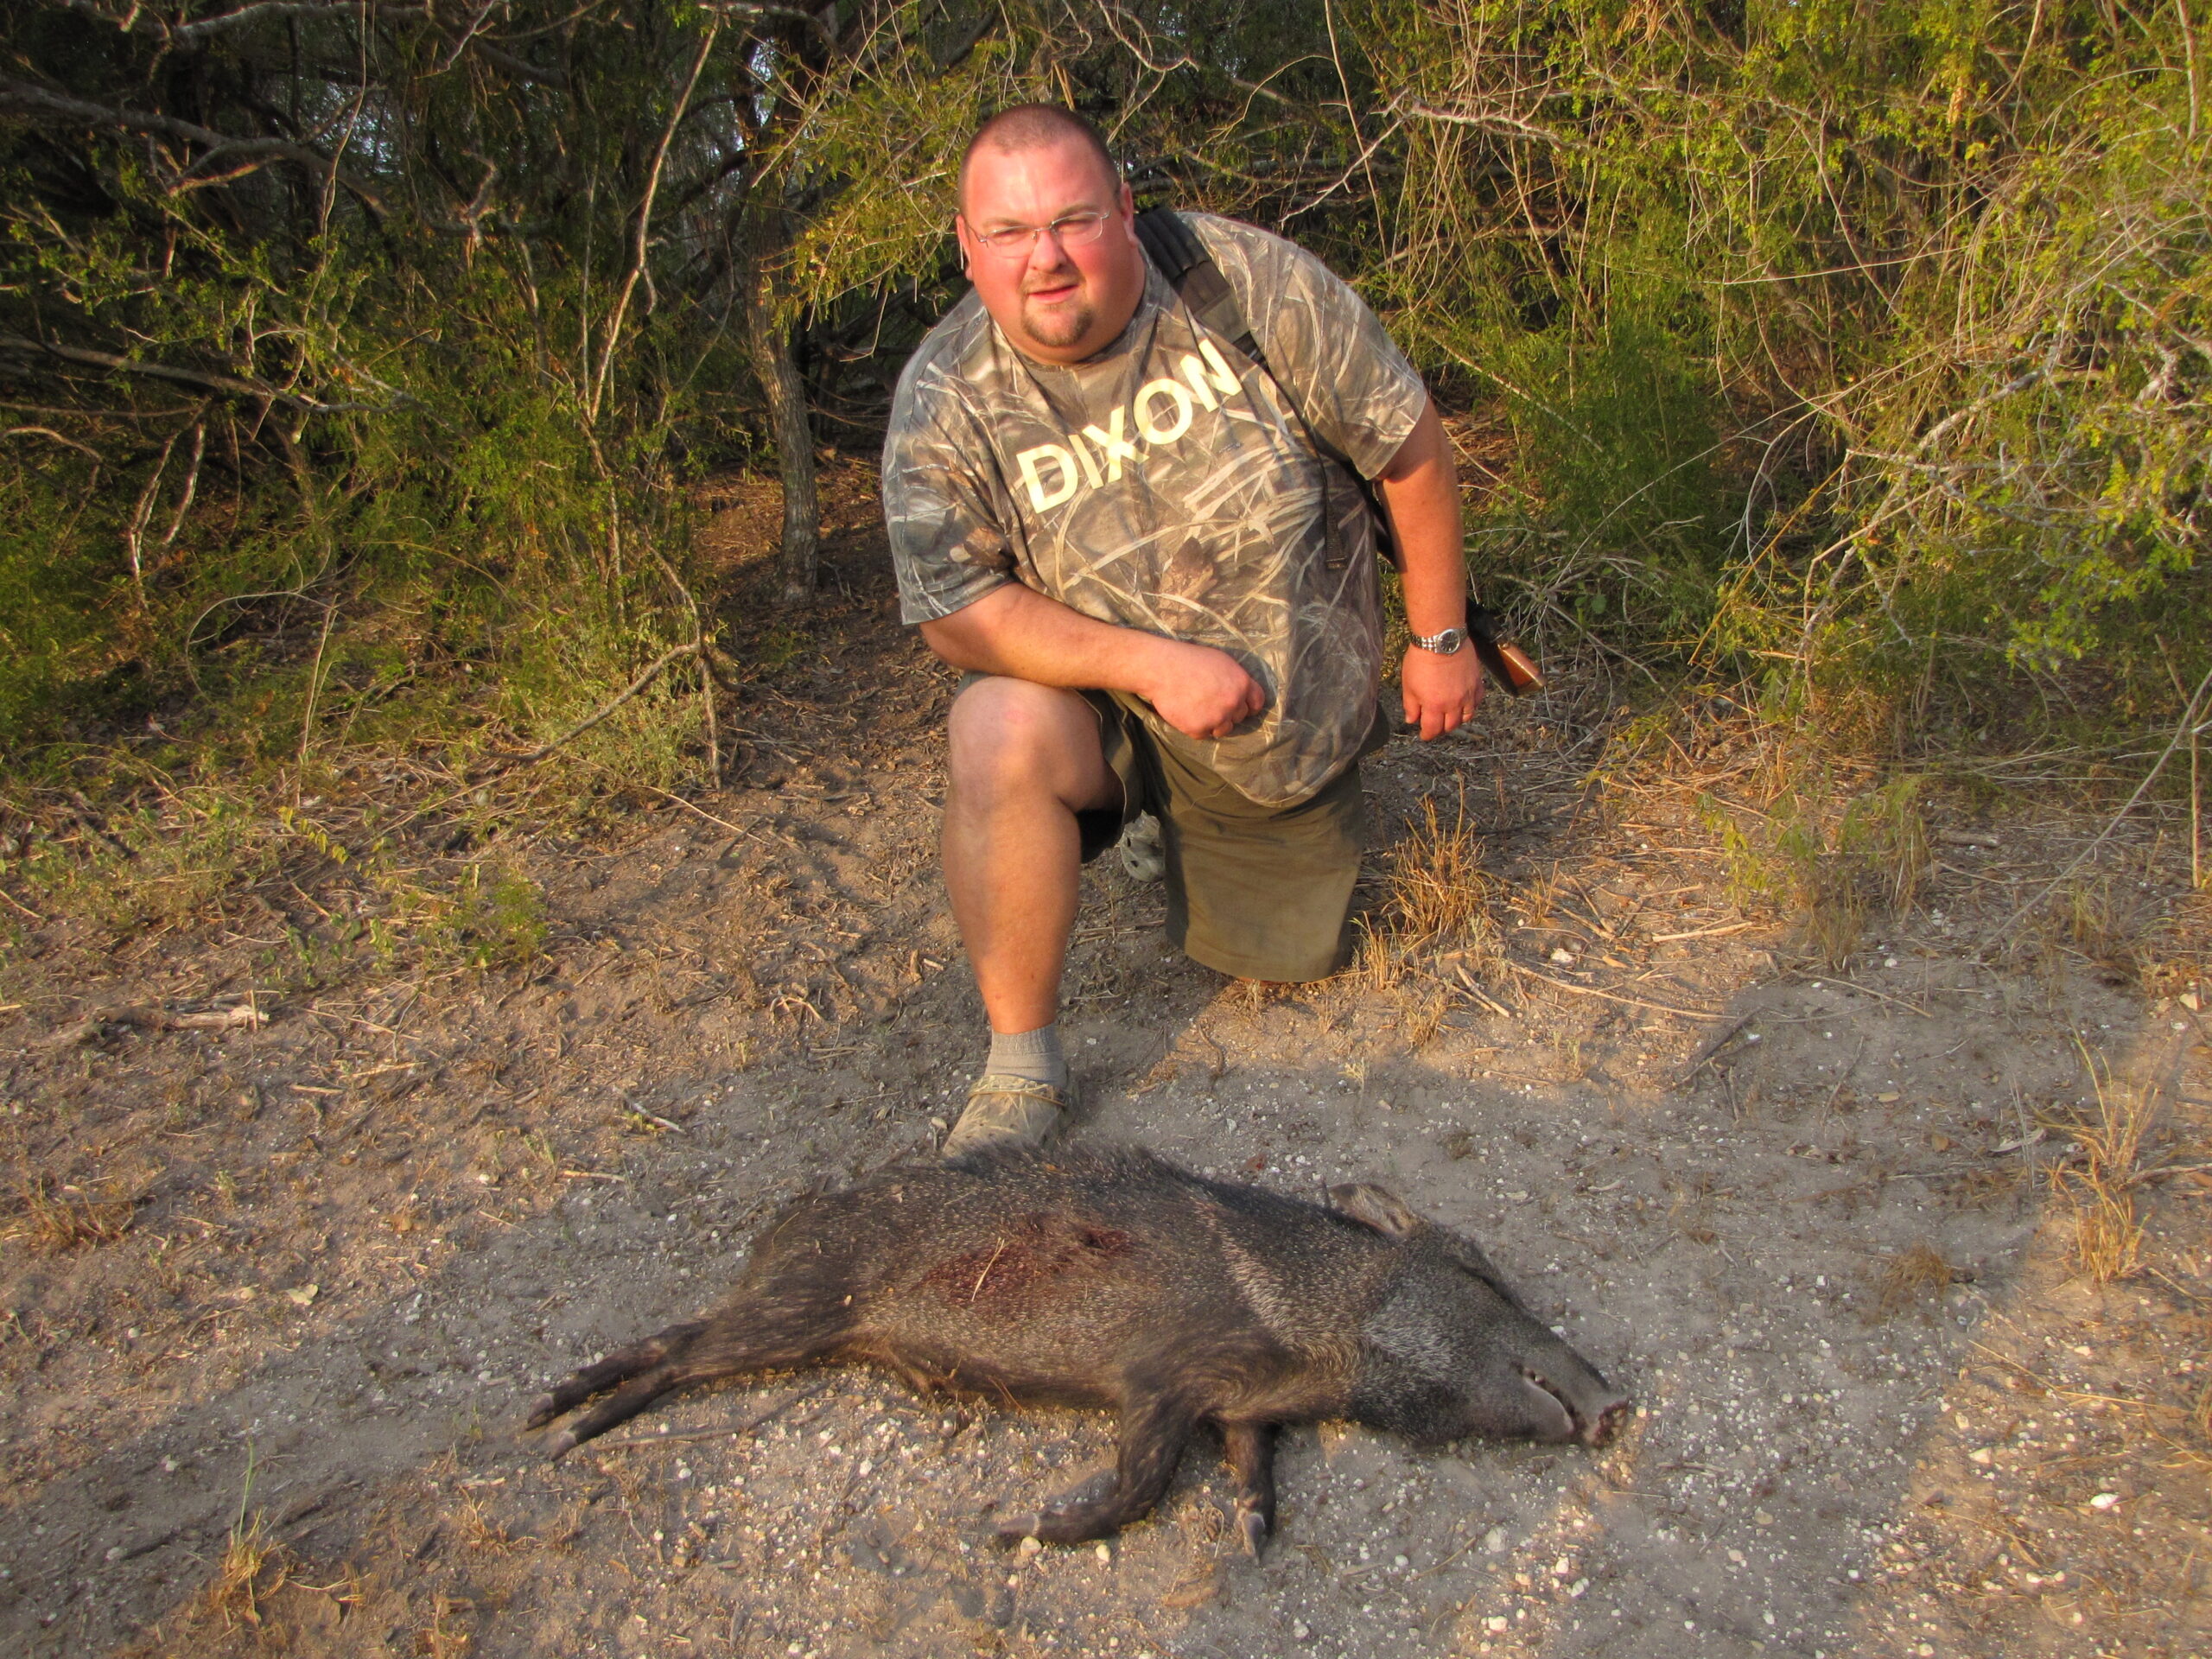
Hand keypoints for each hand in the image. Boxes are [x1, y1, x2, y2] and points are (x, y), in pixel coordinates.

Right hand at [1143, 640, 1265, 739]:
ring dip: (1213, 723)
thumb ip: (1235, 679)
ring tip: (1197, 708)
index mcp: (1242, 684)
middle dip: (1228, 712)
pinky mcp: (1199, 729)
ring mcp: (1217, 718)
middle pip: (1239, 717)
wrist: (1162, 669)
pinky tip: (1186, 712)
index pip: (1257, 703)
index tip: (1243, 708)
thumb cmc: (1189, 660)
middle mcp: (1233, 702)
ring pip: (1223, 729)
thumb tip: (1242, 694)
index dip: (1249, 706)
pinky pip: (1203, 734)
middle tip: (1210, 703)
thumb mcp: (1221, 662)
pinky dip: (1195, 727)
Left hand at [1401, 644, 1482, 739]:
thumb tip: (1411, 720)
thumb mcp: (1408, 684)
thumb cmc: (1421, 660)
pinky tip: (1465, 703)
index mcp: (1434, 706)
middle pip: (1451, 726)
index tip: (1424, 735)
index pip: (1432, 730)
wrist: (1441, 639)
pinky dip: (1471, 706)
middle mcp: (1453, 704)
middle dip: (1441, 729)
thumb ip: (1411, 705)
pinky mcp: (1476, 683)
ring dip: (1457, 720)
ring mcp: (1467, 694)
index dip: (1427, 735)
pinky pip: (1477, 701)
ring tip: (1450, 717)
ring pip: (1467, 717)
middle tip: (1436, 726)